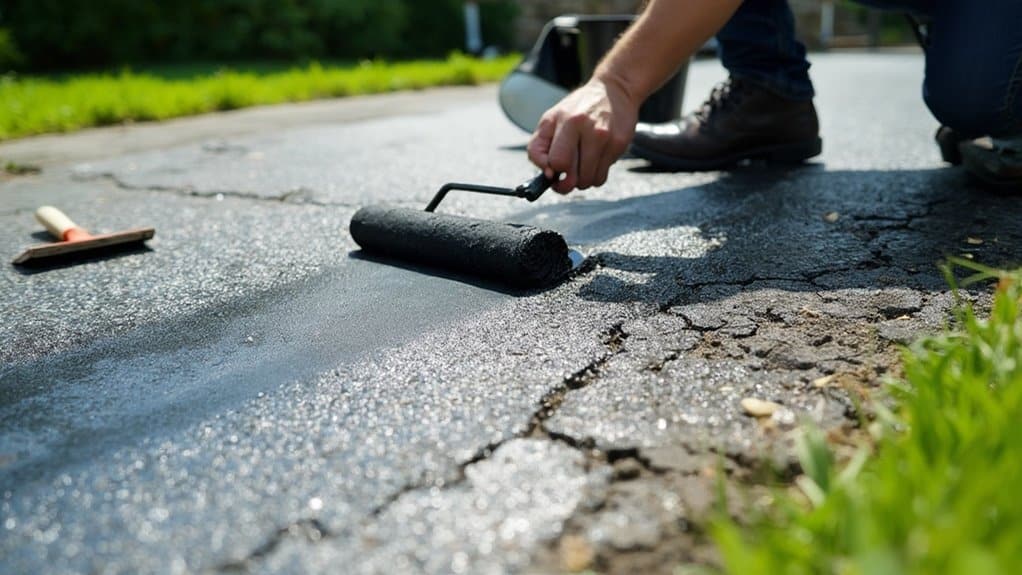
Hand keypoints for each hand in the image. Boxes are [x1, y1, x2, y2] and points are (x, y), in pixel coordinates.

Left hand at [528, 76, 637, 192]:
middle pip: (574, 176)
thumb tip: (547, 174)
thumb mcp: (550, 120)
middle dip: (567, 182)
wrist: (614, 91)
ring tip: (580, 165)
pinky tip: (594, 160)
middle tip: (566, 175)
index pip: (557, 161)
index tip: (553, 171)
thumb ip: (539, 147)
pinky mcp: (619, 144)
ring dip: (582, 180)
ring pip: (589, 181)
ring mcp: (606, 137)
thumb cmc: (577, 108)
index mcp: (568, 121)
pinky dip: (595, 175)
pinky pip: (602, 176)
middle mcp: (588, 128)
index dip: (553, 171)